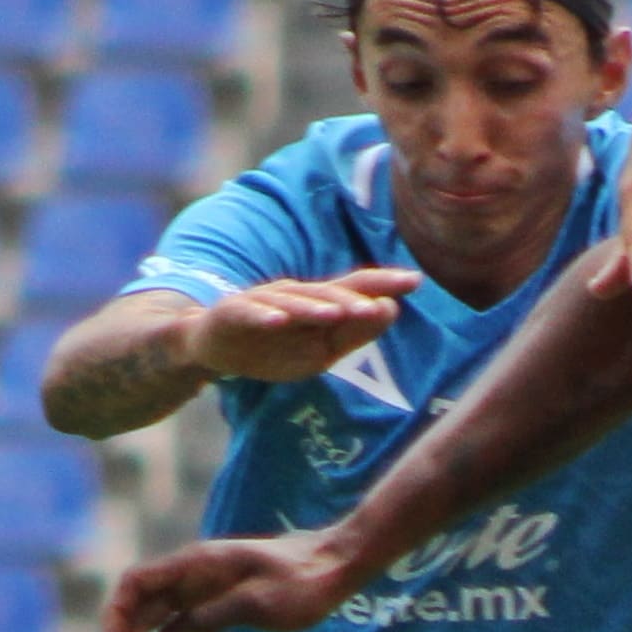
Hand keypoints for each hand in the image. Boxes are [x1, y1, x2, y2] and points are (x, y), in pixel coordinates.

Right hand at [96, 530, 362, 631]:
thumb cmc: (304, 579)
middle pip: (139, 609)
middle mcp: (191, 575)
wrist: (334, 566)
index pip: (138, 582)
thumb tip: (182, 630)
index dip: (117, 613)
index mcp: (198, 563)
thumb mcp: (262, 600)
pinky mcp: (213, 608)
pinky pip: (176, 631)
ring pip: (153, 623)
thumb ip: (219, 613)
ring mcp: (200, 591)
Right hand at [181, 270, 420, 387]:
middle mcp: (295, 295)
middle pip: (328, 294)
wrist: (215, 347)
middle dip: (354, 300)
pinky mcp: (235, 313)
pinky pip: (252, 314)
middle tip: (380, 308)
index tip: (416, 281)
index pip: (355, 290)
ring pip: (294, 303)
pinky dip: (265, 317)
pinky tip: (278, 321)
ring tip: (336, 314)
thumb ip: (353, 333)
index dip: (383, 284)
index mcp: (319, 304)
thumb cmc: (273, 347)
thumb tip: (391, 310)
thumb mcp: (319, 349)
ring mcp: (265, 303)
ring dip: (315, 308)